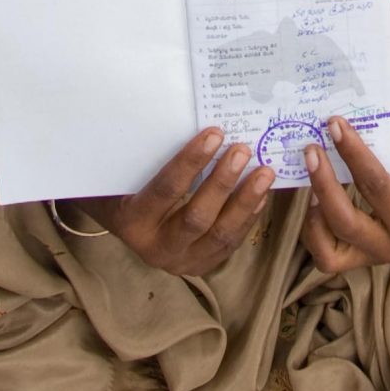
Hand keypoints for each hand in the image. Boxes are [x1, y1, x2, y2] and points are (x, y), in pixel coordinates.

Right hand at [102, 127, 276, 277]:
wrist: (124, 227)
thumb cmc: (126, 190)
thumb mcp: (128, 174)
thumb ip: (152, 157)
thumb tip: (196, 125)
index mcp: (132, 221)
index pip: (166, 190)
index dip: (190, 162)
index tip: (214, 135)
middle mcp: (155, 248)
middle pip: (197, 217)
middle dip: (223, 183)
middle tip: (243, 151)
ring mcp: (180, 261)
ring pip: (220, 235)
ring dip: (245, 202)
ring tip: (264, 173)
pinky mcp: (200, 265)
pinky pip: (229, 243)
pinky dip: (247, 217)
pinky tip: (261, 194)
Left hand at [300, 121, 389, 273]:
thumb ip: (380, 151)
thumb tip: (339, 133)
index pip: (374, 184)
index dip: (352, 153)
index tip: (334, 125)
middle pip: (344, 222)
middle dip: (323, 184)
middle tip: (312, 151)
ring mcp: (375, 258)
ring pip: (327, 253)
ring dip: (313, 219)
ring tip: (311, 186)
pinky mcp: (362, 259)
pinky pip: (327, 255)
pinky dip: (316, 230)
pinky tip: (317, 203)